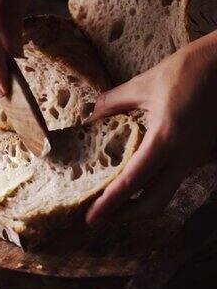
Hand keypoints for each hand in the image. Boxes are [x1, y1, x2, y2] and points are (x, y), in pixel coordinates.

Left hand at [85, 31, 216, 224]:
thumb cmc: (189, 69)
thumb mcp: (144, 83)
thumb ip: (112, 102)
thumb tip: (88, 116)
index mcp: (167, 139)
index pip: (132, 181)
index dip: (110, 203)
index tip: (91, 218)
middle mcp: (184, 155)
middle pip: (155, 202)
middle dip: (126, 215)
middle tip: (100, 217)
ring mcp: (195, 157)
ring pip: (166, 193)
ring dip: (140, 204)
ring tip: (112, 202)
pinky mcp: (199, 152)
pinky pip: (174, 178)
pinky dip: (152, 187)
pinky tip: (134, 180)